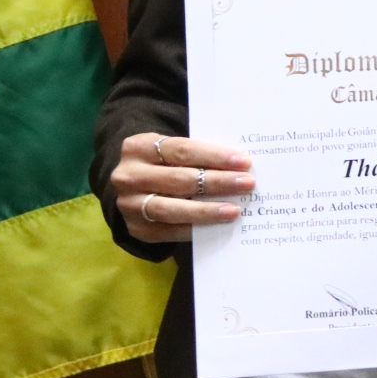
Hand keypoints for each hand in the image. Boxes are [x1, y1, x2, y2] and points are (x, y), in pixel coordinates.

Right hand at [114, 133, 254, 242]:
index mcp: (139, 147)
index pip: (182, 149)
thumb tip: (239, 166)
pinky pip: (170, 231)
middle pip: (179, 179)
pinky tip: (217, 226)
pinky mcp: (137, 229)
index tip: (243, 161)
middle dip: (218, 182)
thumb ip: (196, 155)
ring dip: (207, 210)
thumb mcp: (170, 151)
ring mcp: (129, 204)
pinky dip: (196, 228)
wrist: (132, 187)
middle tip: (247, 183)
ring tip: (234, 210)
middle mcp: (129, 175)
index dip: (214, 156)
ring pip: (173, 209)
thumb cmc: (163, 164)